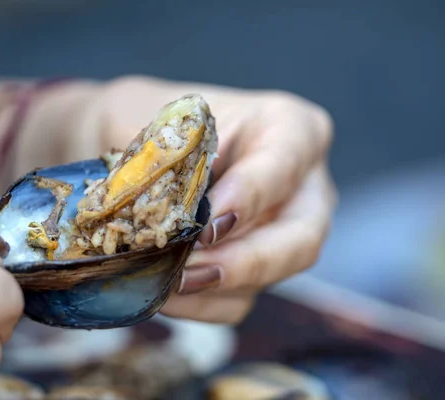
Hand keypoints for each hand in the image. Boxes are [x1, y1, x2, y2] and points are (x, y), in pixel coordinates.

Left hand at [91, 76, 336, 323]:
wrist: (145, 148)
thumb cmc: (163, 128)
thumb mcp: (164, 125)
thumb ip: (172, 159)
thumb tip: (168, 217)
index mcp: (289, 129)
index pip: (282, 166)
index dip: (248, 199)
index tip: (206, 225)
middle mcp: (301, 187)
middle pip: (301, 239)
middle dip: (244, 263)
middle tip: (191, 271)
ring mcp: (284, 233)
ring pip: (272, 278)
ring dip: (212, 289)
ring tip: (163, 285)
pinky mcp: (257, 268)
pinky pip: (240, 301)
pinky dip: (200, 304)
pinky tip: (164, 294)